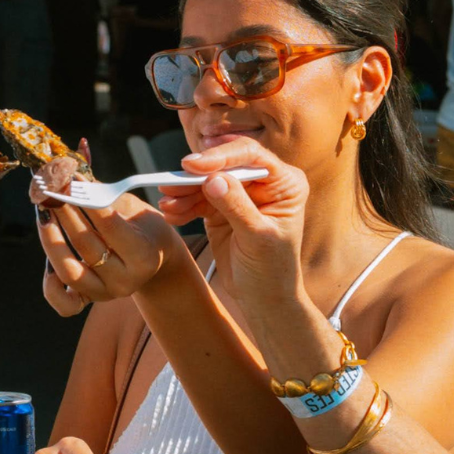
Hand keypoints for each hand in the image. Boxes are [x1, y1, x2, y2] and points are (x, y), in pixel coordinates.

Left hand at [35, 180, 180, 312]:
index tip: (71, 178)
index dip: (87, 200)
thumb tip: (72, 166)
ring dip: (51, 238)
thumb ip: (103, 193)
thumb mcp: (132, 207)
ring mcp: (105, 293)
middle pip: (85, 245)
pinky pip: (63, 303)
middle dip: (65, 212)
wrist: (153, 258)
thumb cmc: (141, 227)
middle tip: (51, 188)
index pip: (109, 226)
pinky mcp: (89, 300)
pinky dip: (50, 286)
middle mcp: (125, 280)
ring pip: (68, 272)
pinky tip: (47, 259)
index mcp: (143, 256)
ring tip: (44, 211)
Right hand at [164, 136, 307, 320]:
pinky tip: (172, 214)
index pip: (251, 156)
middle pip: (223, 166)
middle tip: (170, 185)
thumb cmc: (271, 270)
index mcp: (284, 184)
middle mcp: (263, 183)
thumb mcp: (257, 238)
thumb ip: (237, 207)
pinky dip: (182, 206)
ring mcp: (240, 194)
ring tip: (168, 204)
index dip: (220, 157)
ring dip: (184, 192)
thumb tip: (214, 180)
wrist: (262, 297)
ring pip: (205, 181)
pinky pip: (197, 199)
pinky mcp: (220, 207)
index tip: (192, 166)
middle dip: (195, 177)